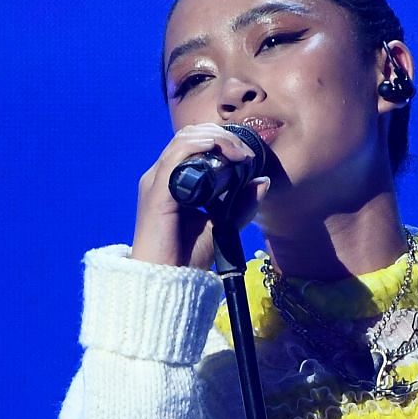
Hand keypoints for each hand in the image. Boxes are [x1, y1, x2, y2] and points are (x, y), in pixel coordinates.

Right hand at [129, 123, 272, 269]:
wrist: (166, 282)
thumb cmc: (187, 258)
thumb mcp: (222, 225)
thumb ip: (240, 204)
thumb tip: (261, 180)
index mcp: (173, 181)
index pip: (194, 143)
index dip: (222, 140)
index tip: (248, 156)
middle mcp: (161, 177)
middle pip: (190, 136)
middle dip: (222, 136)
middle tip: (246, 153)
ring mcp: (156, 182)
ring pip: (185, 140)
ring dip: (216, 139)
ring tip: (239, 154)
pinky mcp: (156, 193)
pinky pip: (176, 157)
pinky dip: (199, 146)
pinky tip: (218, 151)